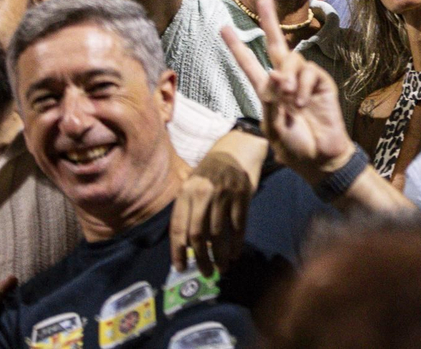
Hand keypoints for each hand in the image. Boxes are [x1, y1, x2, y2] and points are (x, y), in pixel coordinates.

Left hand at [171, 132, 265, 274]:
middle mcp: (203, 194)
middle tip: (206, 272)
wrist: (238, 147)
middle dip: (201, 258)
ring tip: (221, 267)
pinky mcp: (243, 195)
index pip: (178, 228)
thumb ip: (188, 209)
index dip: (178, 251)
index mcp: (186, 192)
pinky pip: (238, 226)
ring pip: (218, 234)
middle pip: (197, 235)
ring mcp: (224, 194)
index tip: (181, 268)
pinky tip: (236, 254)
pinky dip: (237, 244)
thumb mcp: (193, 183)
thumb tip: (186, 244)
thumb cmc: (211, 170)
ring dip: (220, 255)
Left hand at [221, 0, 354, 185]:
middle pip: (276, 45)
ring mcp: (304, 80)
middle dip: (269, 22)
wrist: (321, 158)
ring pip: (294, 60)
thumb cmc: (294, 147)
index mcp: (267, 92)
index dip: (237, 47)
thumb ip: (271, 100)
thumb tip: (275, 73)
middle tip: (264, 0)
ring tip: (292, 102)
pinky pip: (310, 73)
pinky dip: (304, 88)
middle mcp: (285, 81)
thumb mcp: (273, 127)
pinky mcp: (322, 83)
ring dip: (290, 79)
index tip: (223, 28)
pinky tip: (304, 104)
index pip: (249, 65)